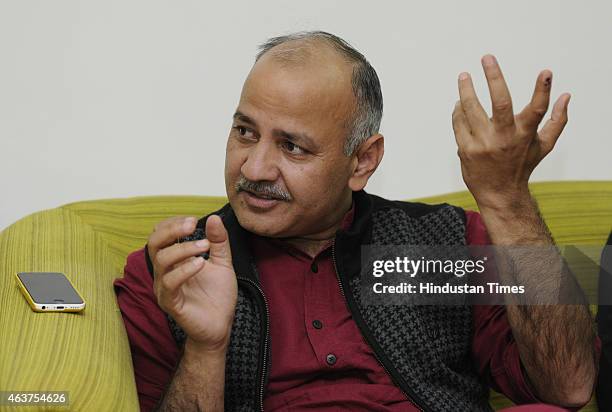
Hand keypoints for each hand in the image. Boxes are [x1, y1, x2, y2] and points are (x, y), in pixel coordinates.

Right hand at [147, 215, 237, 351]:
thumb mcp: (223, 263)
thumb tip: (214, 218)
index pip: (160, 235)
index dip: (173, 224)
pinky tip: (201, 264)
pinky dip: (184, 270)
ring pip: (161, 261)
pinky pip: (170, 283)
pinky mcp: (170, 303)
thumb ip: (219, 241)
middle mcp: (164, 272)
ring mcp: (165, 288)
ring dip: (183, 248)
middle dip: (172, 230)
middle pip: (154, 243)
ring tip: (204, 246)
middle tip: (192, 224)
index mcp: (173, 261)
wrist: (220, 326)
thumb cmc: (217, 296)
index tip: (194, 220)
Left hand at [452, 54, 569, 209]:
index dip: (543, 90)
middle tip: (487, 57)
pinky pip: (459, 123)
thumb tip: (566, 95)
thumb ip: (557, 121)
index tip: (546, 72)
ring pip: (472, 110)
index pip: (537, 110)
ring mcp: (483, 144)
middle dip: (494, 77)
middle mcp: (504, 138)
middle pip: (500, 103)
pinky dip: (458, 111)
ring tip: (464, 76)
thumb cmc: (522, 166)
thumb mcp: (543, 146)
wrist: (499, 193)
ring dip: (466, 91)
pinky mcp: (466, 150)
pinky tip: (460, 104)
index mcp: (525, 135)